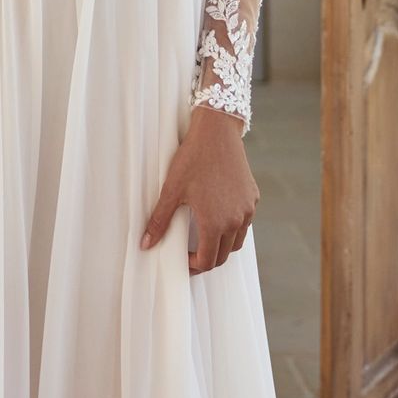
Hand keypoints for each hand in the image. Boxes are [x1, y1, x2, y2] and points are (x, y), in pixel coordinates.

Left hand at [140, 104, 257, 272]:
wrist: (217, 132)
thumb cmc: (193, 159)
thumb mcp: (171, 190)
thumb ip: (159, 220)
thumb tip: (145, 244)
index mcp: (215, 223)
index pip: (207, 260)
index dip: (192, 265)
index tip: (182, 260)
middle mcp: (236, 220)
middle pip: (223, 255)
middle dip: (206, 260)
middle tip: (190, 256)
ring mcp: (247, 210)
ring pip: (236, 242)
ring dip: (221, 247)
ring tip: (204, 240)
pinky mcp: (253, 198)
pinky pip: (244, 223)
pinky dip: (232, 229)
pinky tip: (218, 219)